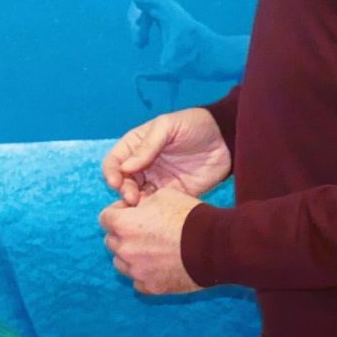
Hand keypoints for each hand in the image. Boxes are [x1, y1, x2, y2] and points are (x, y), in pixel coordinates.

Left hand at [99, 190, 203, 294]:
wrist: (215, 247)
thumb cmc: (190, 217)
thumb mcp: (164, 196)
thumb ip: (143, 202)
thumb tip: (137, 208)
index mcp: (124, 225)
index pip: (104, 218)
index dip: (116, 213)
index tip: (130, 212)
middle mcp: (126, 250)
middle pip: (111, 241)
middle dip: (122, 234)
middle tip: (142, 230)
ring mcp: (138, 271)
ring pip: (121, 264)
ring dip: (130, 255)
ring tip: (150, 249)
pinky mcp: (152, 287)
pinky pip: (138, 281)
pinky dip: (144, 274)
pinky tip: (158, 266)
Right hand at [103, 107, 230, 204]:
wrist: (225, 138)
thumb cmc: (194, 125)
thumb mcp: (167, 126)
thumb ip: (147, 145)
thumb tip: (125, 167)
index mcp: (136, 146)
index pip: (114, 162)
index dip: (111, 173)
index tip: (116, 182)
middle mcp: (143, 165)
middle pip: (123, 183)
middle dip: (123, 191)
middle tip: (132, 198)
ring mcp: (158, 181)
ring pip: (137, 197)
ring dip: (136, 204)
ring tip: (142, 206)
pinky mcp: (174, 194)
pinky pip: (157, 206)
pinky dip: (152, 210)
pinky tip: (155, 211)